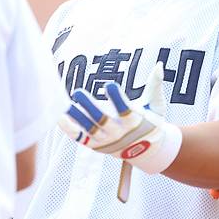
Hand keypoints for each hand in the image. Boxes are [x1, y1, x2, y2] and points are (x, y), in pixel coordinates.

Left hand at [59, 63, 182, 176]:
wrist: (146, 152)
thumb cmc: (151, 124)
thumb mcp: (156, 106)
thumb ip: (155, 85)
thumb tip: (159, 65)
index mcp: (135, 122)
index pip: (126, 111)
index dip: (117, 99)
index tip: (110, 85)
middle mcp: (119, 133)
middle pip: (102, 121)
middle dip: (89, 107)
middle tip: (78, 92)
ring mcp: (105, 140)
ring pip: (88, 129)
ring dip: (76, 116)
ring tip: (65, 103)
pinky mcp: (94, 145)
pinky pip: (79, 136)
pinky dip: (68, 127)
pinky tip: (59, 115)